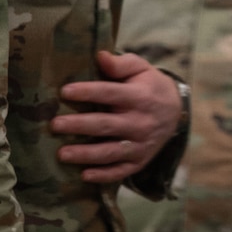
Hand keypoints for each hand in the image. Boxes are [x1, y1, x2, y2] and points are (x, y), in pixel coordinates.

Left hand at [53, 50, 181, 181]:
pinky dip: (104, 175)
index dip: (88, 92)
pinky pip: (121, 171)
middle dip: (80, 125)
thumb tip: (100, 56)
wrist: (176, 111)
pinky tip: (84, 175)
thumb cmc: (149, 86)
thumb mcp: (141, 69)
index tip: (65, 92)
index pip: (111, 93)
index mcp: (140, 97)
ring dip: (86, 154)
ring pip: (111, 152)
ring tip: (62, 154)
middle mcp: (141, 122)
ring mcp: (141, 144)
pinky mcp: (140, 160)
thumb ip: (121, 64)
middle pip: (107, 125)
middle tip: (55, 124)